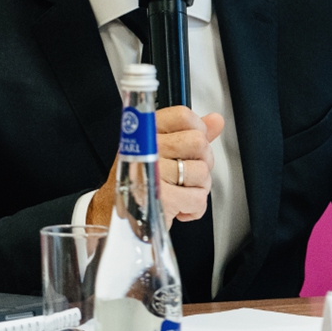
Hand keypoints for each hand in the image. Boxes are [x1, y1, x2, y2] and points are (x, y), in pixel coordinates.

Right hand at [87, 106, 223, 228]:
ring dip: (198, 188)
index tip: (192, 145)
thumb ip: (191, 132)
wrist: (116, 214)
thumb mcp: (161, 150)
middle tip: (187, 173)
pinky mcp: (162, 198)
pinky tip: (179, 207)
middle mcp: (147, 148)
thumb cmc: (140, 181)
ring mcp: (154, 172)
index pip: (183, 116)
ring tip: (180, 191)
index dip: (198, 130)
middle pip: (198, 143)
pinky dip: (194, 208)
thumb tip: (216, 120)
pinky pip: (198, 198)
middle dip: (202, 162)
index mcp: (146, 132)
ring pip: (202, 172)